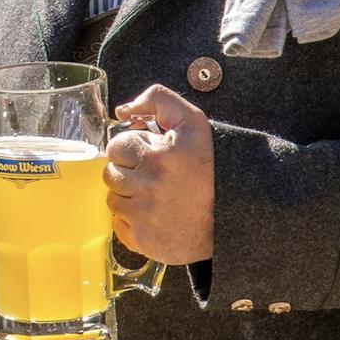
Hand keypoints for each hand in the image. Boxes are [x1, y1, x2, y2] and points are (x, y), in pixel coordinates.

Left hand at [104, 85, 214, 264]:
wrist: (229, 217)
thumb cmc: (209, 168)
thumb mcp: (193, 123)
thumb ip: (159, 100)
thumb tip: (123, 110)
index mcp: (160, 155)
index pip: (117, 146)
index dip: (133, 149)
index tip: (150, 156)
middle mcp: (150, 185)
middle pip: (110, 173)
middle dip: (129, 171)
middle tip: (153, 176)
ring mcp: (144, 215)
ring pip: (112, 198)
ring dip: (128, 195)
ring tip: (155, 196)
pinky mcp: (142, 239)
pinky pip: (118, 224)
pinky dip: (131, 220)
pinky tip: (153, 215)